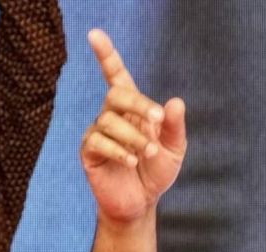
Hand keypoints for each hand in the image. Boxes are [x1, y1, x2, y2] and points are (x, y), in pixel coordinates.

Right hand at [81, 29, 186, 224]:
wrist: (141, 202)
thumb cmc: (156, 172)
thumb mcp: (173, 149)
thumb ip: (174, 126)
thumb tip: (175, 101)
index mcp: (133, 109)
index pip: (116, 76)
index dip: (107, 55)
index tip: (95, 35)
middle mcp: (112, 116)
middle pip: (116, 95)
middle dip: (139, 104)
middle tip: (157, 120)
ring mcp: (98, 133)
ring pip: (110, 121)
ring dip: (134, 136)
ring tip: (149, 153)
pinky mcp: (89, 152)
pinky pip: (97, 141)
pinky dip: (117, 149)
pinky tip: (131, 160)